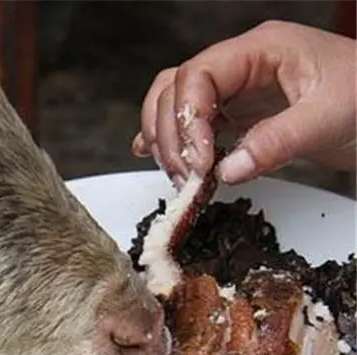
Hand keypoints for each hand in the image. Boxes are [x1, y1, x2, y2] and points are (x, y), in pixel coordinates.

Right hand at [132, 20, 356, 187]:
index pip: (198, 75)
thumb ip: (276, 142)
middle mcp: (241, 65)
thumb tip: (226, 170)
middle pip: (175, 89)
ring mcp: (236, 88)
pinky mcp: (237, 114)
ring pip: (173, 102)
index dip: (187, 119)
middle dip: (171, 135)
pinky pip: (189, 119)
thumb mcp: (329, 119)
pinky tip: (153, 154)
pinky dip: (168, 138)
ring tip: (179, 175)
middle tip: (185, 176)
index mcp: (261, 49)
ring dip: (166, 139)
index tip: (198, 162)